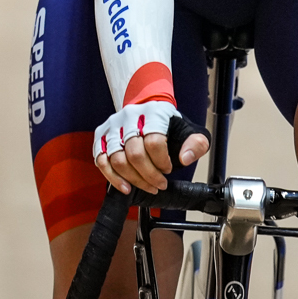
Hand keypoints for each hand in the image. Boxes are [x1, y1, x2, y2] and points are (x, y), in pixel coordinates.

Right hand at [93, 102, 209, 194]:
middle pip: (135, 153)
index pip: (154, 141)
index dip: (162, 161)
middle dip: (149, 175)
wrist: (149, 111)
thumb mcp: (190, 131)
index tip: (168, 169)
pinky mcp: (102, 137)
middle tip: (159, 184)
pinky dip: (113, 178)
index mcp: (153, 113)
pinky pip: (101, 161)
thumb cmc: (168, 124)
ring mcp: (113, 127)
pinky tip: (126, 187)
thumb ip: (196, 144)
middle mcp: (130, 117)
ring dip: (133, 179)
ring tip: (146, 186)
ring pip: (117, 159)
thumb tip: (186, 158)